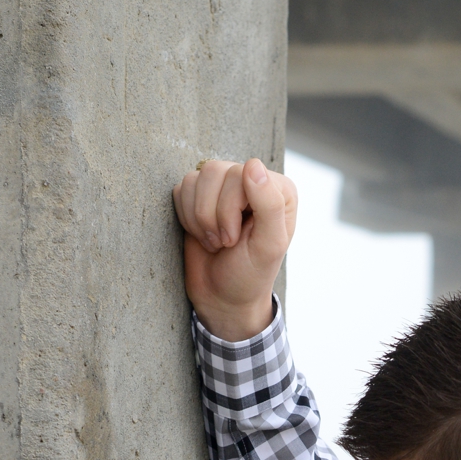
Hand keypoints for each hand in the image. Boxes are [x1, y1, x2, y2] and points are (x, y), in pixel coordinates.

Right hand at [171, 156, 297, 340]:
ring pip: (195, 179)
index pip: (242, 173)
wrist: (222, 295)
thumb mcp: (268, 246)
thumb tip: (253, 164)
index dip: (230, 209)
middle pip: (216, 172)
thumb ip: (269, 205)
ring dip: (199, 218)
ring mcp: (225, 186)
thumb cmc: (250, 274)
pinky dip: (186, 216)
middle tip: (226, 243)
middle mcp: (253, 181)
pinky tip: (202, 234)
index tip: (238, 238)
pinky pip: (180, 189)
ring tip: (216, 241)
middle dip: (213, 216)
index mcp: (279, 190)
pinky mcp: (200, 194)